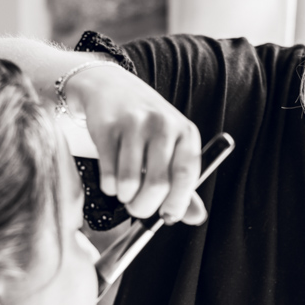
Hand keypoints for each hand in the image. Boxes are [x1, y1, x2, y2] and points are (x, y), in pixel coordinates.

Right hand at [69, 64, 205, 224]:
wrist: (110, 87)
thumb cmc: (146, 126)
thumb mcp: (172, 147)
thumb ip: (183, 184)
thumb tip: (197, 217)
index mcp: (186, 133)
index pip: (186, 176)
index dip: (177, 203)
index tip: (167, 217)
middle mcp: (163, 125)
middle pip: (157, 185)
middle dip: (145, 207)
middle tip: (138, 208)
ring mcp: (134, 124)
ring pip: (130, 183)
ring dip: (125, 197)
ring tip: (125, 191)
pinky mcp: (107, 127)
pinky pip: (108, 174)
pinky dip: (109, 186)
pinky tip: (111, 179)